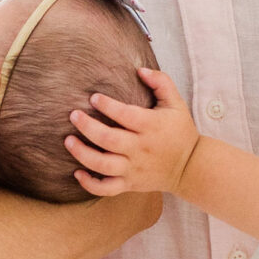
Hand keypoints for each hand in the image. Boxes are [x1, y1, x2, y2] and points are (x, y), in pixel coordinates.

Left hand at [66, 67, 202, 196]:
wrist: (190, 167)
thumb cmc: (180, 131)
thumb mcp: (176, 103)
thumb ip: (161, 82)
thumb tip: (140, 70)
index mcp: (150, 126)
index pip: (125, 115)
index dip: (107, 106)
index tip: (94, 97)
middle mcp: (140, 148)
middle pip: (108, 139)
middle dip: (87, 127)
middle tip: (73, 115)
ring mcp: (133, 168)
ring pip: (103, 164)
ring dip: (82, 154)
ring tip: (68, 141)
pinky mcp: (130, 183)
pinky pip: (106, 188)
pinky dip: (90, 184)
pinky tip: (77, 172)